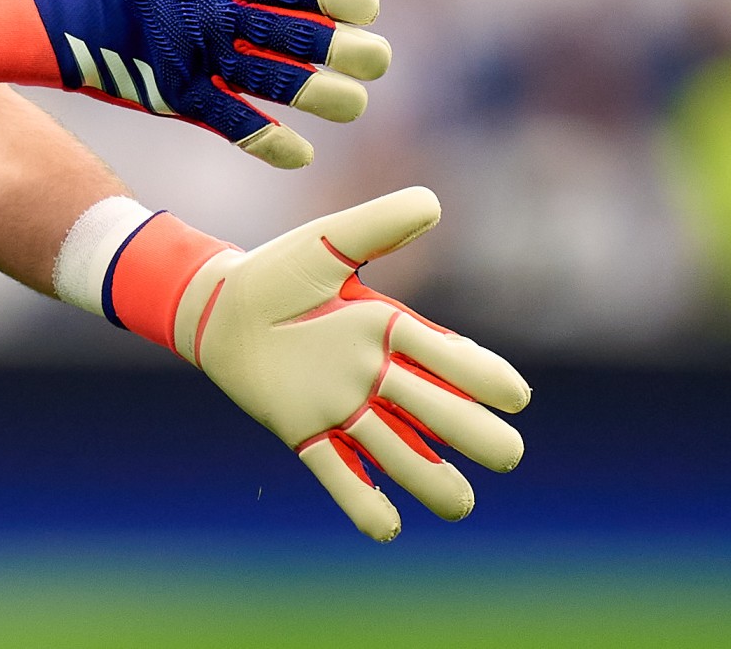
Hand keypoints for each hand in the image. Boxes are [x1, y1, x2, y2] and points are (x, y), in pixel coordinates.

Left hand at [107, 187, 529, 539]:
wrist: (216, 306)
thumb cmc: (276, 272)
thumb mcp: (326, 242)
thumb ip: (376, 225)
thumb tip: (432, 202)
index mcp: (389, 330)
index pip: (448, 357)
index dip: (481, 377)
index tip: (513, 395)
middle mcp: (375, 375)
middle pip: (437, 412)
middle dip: (474, 434)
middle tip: (505, 453)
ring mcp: (343, 409)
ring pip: (399, 452)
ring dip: (431, 479)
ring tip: (460, 502)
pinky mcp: (305, 432)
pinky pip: (338, 475)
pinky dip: (363, 503)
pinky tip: (388, 528)